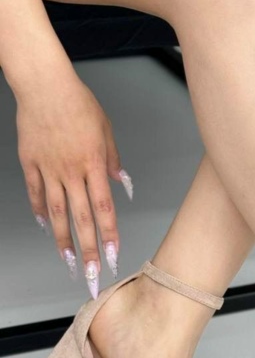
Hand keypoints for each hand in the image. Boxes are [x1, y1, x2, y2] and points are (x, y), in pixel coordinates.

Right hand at [15, 69, 132, 297]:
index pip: (104, 208)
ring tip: (68, 261)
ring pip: (55, 212)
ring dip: (62, 240)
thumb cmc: (78, 102)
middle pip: (80, 218)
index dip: (108, 235)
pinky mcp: (29, 162)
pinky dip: (38, 211)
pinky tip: (44, 227)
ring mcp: (48, 168)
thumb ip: (113, 161)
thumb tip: (122, 185)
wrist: (43, 82)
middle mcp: (71, 170)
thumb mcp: (106, 130)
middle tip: (90, 274)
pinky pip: (34, 192)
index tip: (112, 256)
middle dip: (87, 250)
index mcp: (92, 164)